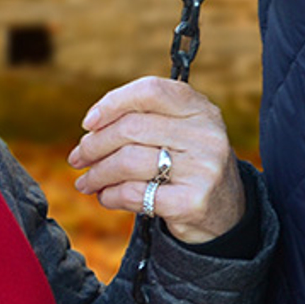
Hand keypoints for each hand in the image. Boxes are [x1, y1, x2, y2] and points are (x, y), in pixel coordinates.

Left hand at [67, 77, 245, 243]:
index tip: (89, 122)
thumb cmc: (189, 164)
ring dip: (97, 173)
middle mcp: (206, 134)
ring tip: (86, 181)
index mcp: (200, 109)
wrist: (226, 212)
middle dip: (95, 144)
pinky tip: (105, 196)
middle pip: (131, 129)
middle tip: (78, 157)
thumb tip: (92, 126)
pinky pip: (135, 194)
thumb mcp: (181, 132)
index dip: (112, 102)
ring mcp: (202, 169)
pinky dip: (111, 196)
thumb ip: (145, 119)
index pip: (150, 91)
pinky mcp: (192, 202)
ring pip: (128, 162)